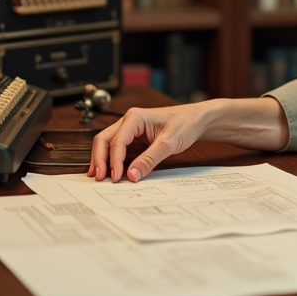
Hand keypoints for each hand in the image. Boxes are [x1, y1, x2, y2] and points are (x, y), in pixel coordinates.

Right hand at [87, 103, 209, 182]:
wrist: (197, 120)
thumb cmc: (185, 124)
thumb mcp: (169, 143)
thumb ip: (149, 160)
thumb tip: (131, 175)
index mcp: (135, 117)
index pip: (117, 141)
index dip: (114, 161)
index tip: (115, 177)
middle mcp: (129, 121)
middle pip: (104, 139)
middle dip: (99, 159)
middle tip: (99, 177)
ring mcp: (130, 129)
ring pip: (108, 143)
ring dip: (102, 159)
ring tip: (99, 176)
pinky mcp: (134, 137)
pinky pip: (117, 148)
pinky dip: (111, 159)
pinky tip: (109, 171)